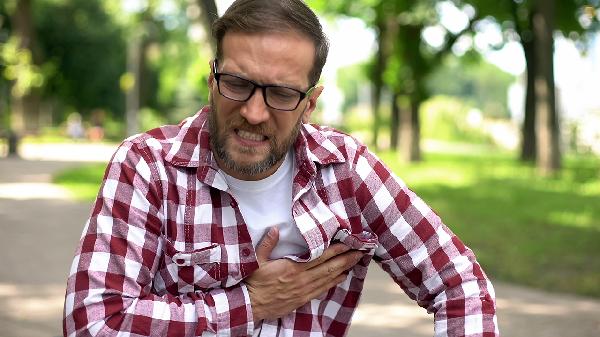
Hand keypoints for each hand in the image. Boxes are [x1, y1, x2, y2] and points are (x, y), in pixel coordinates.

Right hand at [245, 227, 363, 322]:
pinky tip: (342, 276)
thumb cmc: (254, 282)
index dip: (335, 250)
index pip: (319, 257)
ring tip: (355, 261)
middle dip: (346, 258)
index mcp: (292, 268)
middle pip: (329, 267)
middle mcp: (301, 279)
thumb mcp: (256, 260)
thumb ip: (267, 244)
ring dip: (343, 269)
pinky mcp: (302, 299)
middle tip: (360, 251)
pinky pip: (322, 289)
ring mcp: (304, 290)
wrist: (251, 305)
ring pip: (328, 278)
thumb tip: (275, 229)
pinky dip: (334, 282)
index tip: (347, 243)